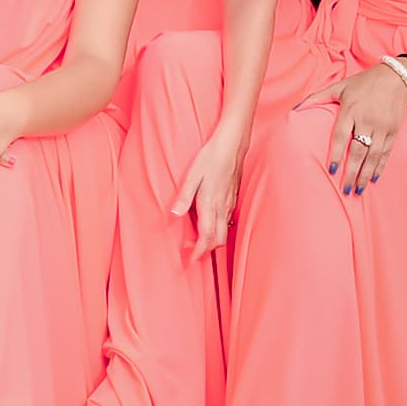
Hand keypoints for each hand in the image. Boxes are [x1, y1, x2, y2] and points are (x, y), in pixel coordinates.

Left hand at [168, 119, 248, 259]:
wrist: (232, 145)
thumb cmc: (210, 157)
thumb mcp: (192, 175)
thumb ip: (183, 197)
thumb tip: (173, 215)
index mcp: (210, 203)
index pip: (206, 236)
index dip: (199, 251)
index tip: (190, 260)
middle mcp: (222, 207)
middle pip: (218, 239)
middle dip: (206, 250)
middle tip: (191, 254)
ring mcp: (230, 204)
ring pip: (224, 231)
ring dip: (212, 240)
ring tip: (198, 240)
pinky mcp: (233, 198)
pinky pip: (227, 221)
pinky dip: (218, 229)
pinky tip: (209, 223)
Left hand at [296, 64, 406, 194]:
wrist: (397, 78)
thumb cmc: (363, 83)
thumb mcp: (339, 86)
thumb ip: (317, 97)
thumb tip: (295, 109)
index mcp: (351, 109)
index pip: (341, 136)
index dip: (336, 154)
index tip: (332, 170)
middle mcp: (367, 120)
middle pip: (358, 150)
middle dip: (351, 171)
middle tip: (345, 190)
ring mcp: (382, 126)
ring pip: (373, 155)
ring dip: (365, 174)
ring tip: (357, 190)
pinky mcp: (394, 131)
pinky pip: (386, 152)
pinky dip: (379, 167)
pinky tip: (373, 178)